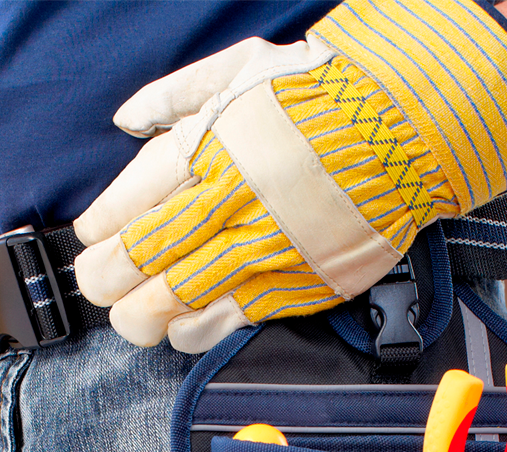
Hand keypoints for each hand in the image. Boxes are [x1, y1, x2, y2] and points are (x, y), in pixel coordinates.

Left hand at [73, 0, 506, 353]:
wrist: (415, 119)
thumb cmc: (323, 89)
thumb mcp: (242, 67)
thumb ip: (174, 94)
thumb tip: (125, 119)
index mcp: (210, 148)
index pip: (127, 205)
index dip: (99, 231)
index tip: (91, 237)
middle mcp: (234, 202)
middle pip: (142, 259)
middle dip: (106, 279)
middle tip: (99, 283)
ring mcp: (268, 246)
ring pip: (178, 300)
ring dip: (142, 315)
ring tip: (131, 314)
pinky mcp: (302, 280)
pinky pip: (231, 320)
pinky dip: (195, 330)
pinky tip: (179, 326)